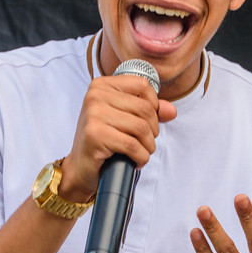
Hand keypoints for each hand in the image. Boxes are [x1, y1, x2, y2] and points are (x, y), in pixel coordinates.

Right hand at [60, 74, 176, 201]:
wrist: (80, 167)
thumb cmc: (103, 140)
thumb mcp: (125, 119)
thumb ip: (149, 111)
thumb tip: (171, 111)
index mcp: (101, 85)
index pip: (142, 85)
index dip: (154, 105)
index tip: (147, 121)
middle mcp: (95, 96)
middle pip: (145, 108)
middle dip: (153, 130)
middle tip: (145, 142)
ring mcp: (94, 114)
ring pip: (142, 128)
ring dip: (148, 146)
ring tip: (141, 152)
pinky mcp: (95, 135)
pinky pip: (133, 145)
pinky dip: (141, 157)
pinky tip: (135, 161)